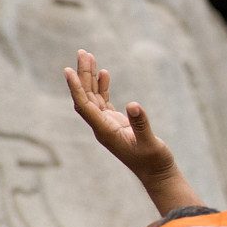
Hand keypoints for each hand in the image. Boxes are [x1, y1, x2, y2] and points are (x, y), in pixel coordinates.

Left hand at [64, 50, 175, 181]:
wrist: (158, 174)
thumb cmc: (154, 161)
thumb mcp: (150, 143)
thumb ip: (141, 124)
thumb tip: (133, 104)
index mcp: (105, 131)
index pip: (85, 106)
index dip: (76, 88)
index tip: (68, 70)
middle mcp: (102, 127)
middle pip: (86, 97)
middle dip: (83, 75)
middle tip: (82, 52)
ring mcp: (108, 125)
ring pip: (93, 97)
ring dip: (90, 77)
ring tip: (89, 57)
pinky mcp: (116, 124)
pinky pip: (103, 102)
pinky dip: (102, 87)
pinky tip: (104, 74)